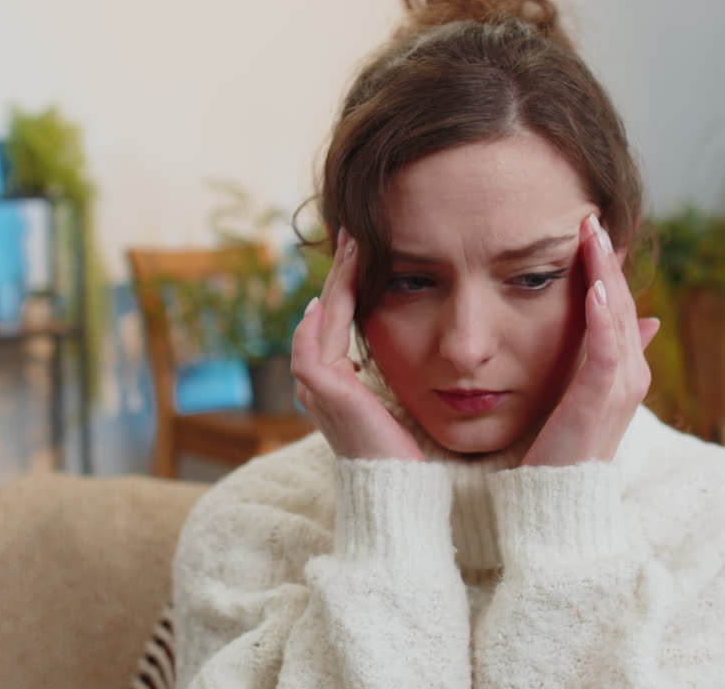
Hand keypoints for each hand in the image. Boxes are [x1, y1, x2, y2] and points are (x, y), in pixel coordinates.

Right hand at [291, 229, 424, 461]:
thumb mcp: (398, 399)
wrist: (401, 490)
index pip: (337, 320)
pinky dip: (326, 317)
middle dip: (340, 271)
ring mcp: (315, 387)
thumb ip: (389, 372)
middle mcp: (318, 382)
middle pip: (324, 312)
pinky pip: (316, 344)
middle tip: (352, 232)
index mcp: (335, 381)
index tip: (364, 249)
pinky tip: (335, 292)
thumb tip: (398, 342)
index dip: (348, 283)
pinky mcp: (323, 391)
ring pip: (320, 320)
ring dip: (336, 282)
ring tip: (353, 247)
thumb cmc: (409, 451)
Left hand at [521, 213, 660, 466]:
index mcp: (624, 371)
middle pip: (619, 303)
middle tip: (590, 217)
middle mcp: (630, 376)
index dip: (605, 267)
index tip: (588, 228)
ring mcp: (620, 389)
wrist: (558, 503)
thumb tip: (647, 322)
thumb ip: (610, 358)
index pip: (616, 306)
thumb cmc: (563, 452)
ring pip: (616, 318)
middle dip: (606, 259)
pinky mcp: (600, 403)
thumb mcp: (585, 397)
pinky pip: (606, 353)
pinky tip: (590, 289)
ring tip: (593, 237)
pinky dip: (601, 319)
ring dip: (604, 275)